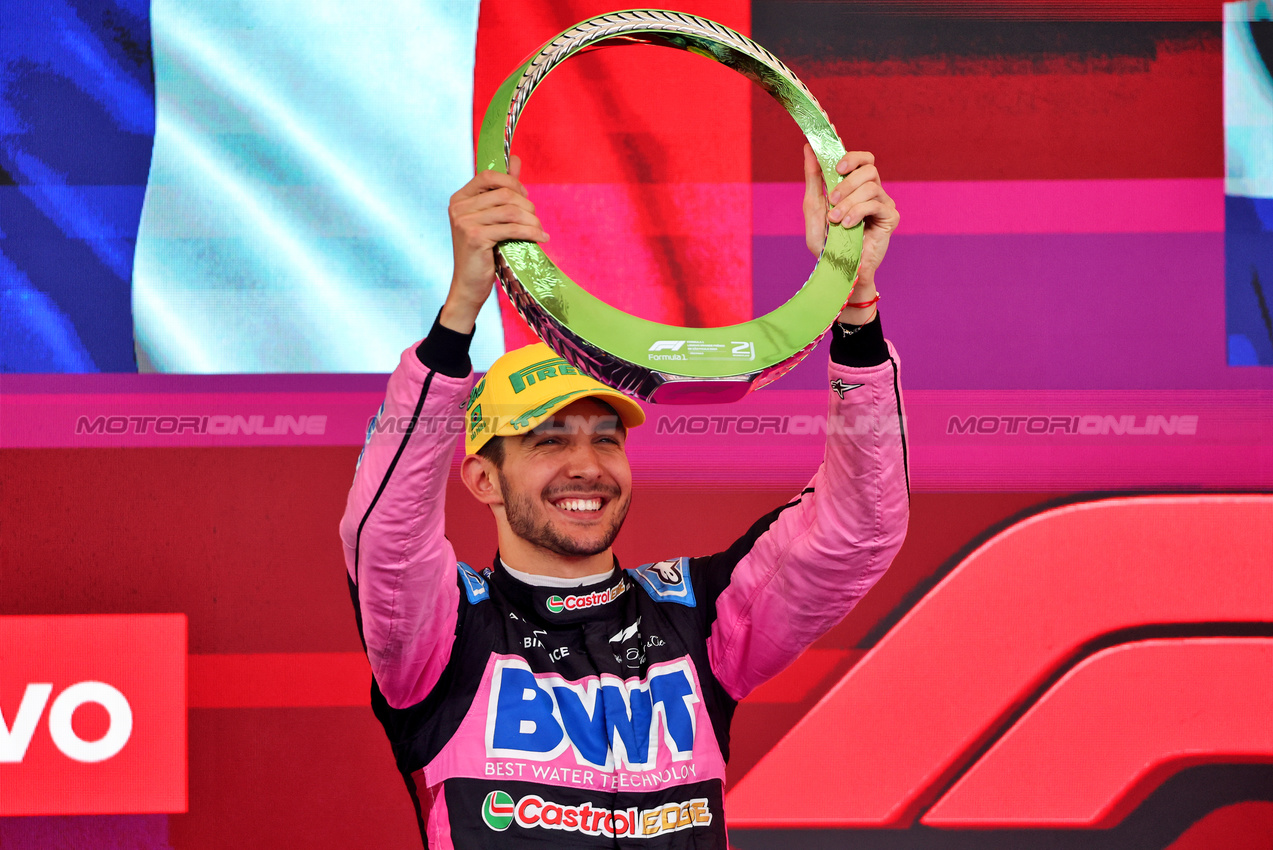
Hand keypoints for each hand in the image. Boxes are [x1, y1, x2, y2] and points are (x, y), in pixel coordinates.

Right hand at [440, 155, 548, 332]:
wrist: (469, 285)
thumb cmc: (482, 252)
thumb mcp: (490, 219)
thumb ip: (502, 189)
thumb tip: (515, 160)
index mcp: (459, 198)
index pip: (488, 175)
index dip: (512, 182)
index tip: (525, 197)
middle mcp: (458, 207)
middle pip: (504, 193)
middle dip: (526, 205)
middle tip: (535, 219)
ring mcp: (464, 222)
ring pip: (510, 211)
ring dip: (532, 220)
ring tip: (539, 229)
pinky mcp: (474, 237)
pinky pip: (512, 228)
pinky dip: (531, 233)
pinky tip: (541, 238)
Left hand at [802, 145, 899, 321]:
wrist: (837, 271)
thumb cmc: (827, 243)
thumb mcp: (814, 207)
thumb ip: (814, 178)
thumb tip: (808, 147)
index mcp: (854, 185)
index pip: (858, 157)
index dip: (848, 150)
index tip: (833, 152)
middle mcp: (871, 190)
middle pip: (868, 165)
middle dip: (847, 179)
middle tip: (832, 198)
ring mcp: (883, 203)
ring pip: (871, 183)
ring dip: (849, 200)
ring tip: (836, 220)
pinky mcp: (891, 218)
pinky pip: (876, 202)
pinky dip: (858, 211)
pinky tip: (847, 225)